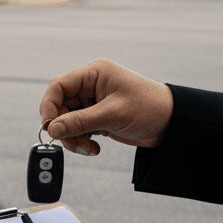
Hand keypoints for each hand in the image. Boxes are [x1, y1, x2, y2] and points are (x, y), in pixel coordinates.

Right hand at [39, 59, 173, 155]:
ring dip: (73, 137)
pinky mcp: (98, 118)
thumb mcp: (113, 115)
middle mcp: (91, 86)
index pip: (59, 86)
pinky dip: (81, 141)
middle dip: (64, 127)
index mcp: (95, 74)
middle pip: (60, 106)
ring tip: (87, 148)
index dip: (49, 105)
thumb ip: (79, 122)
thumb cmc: (151, 108)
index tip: (49, 126)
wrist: (172, 124)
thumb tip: (52, 129)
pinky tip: (94, 147)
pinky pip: (78, 129)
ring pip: (67, 121)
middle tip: (72, 142)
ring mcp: (93, 103)